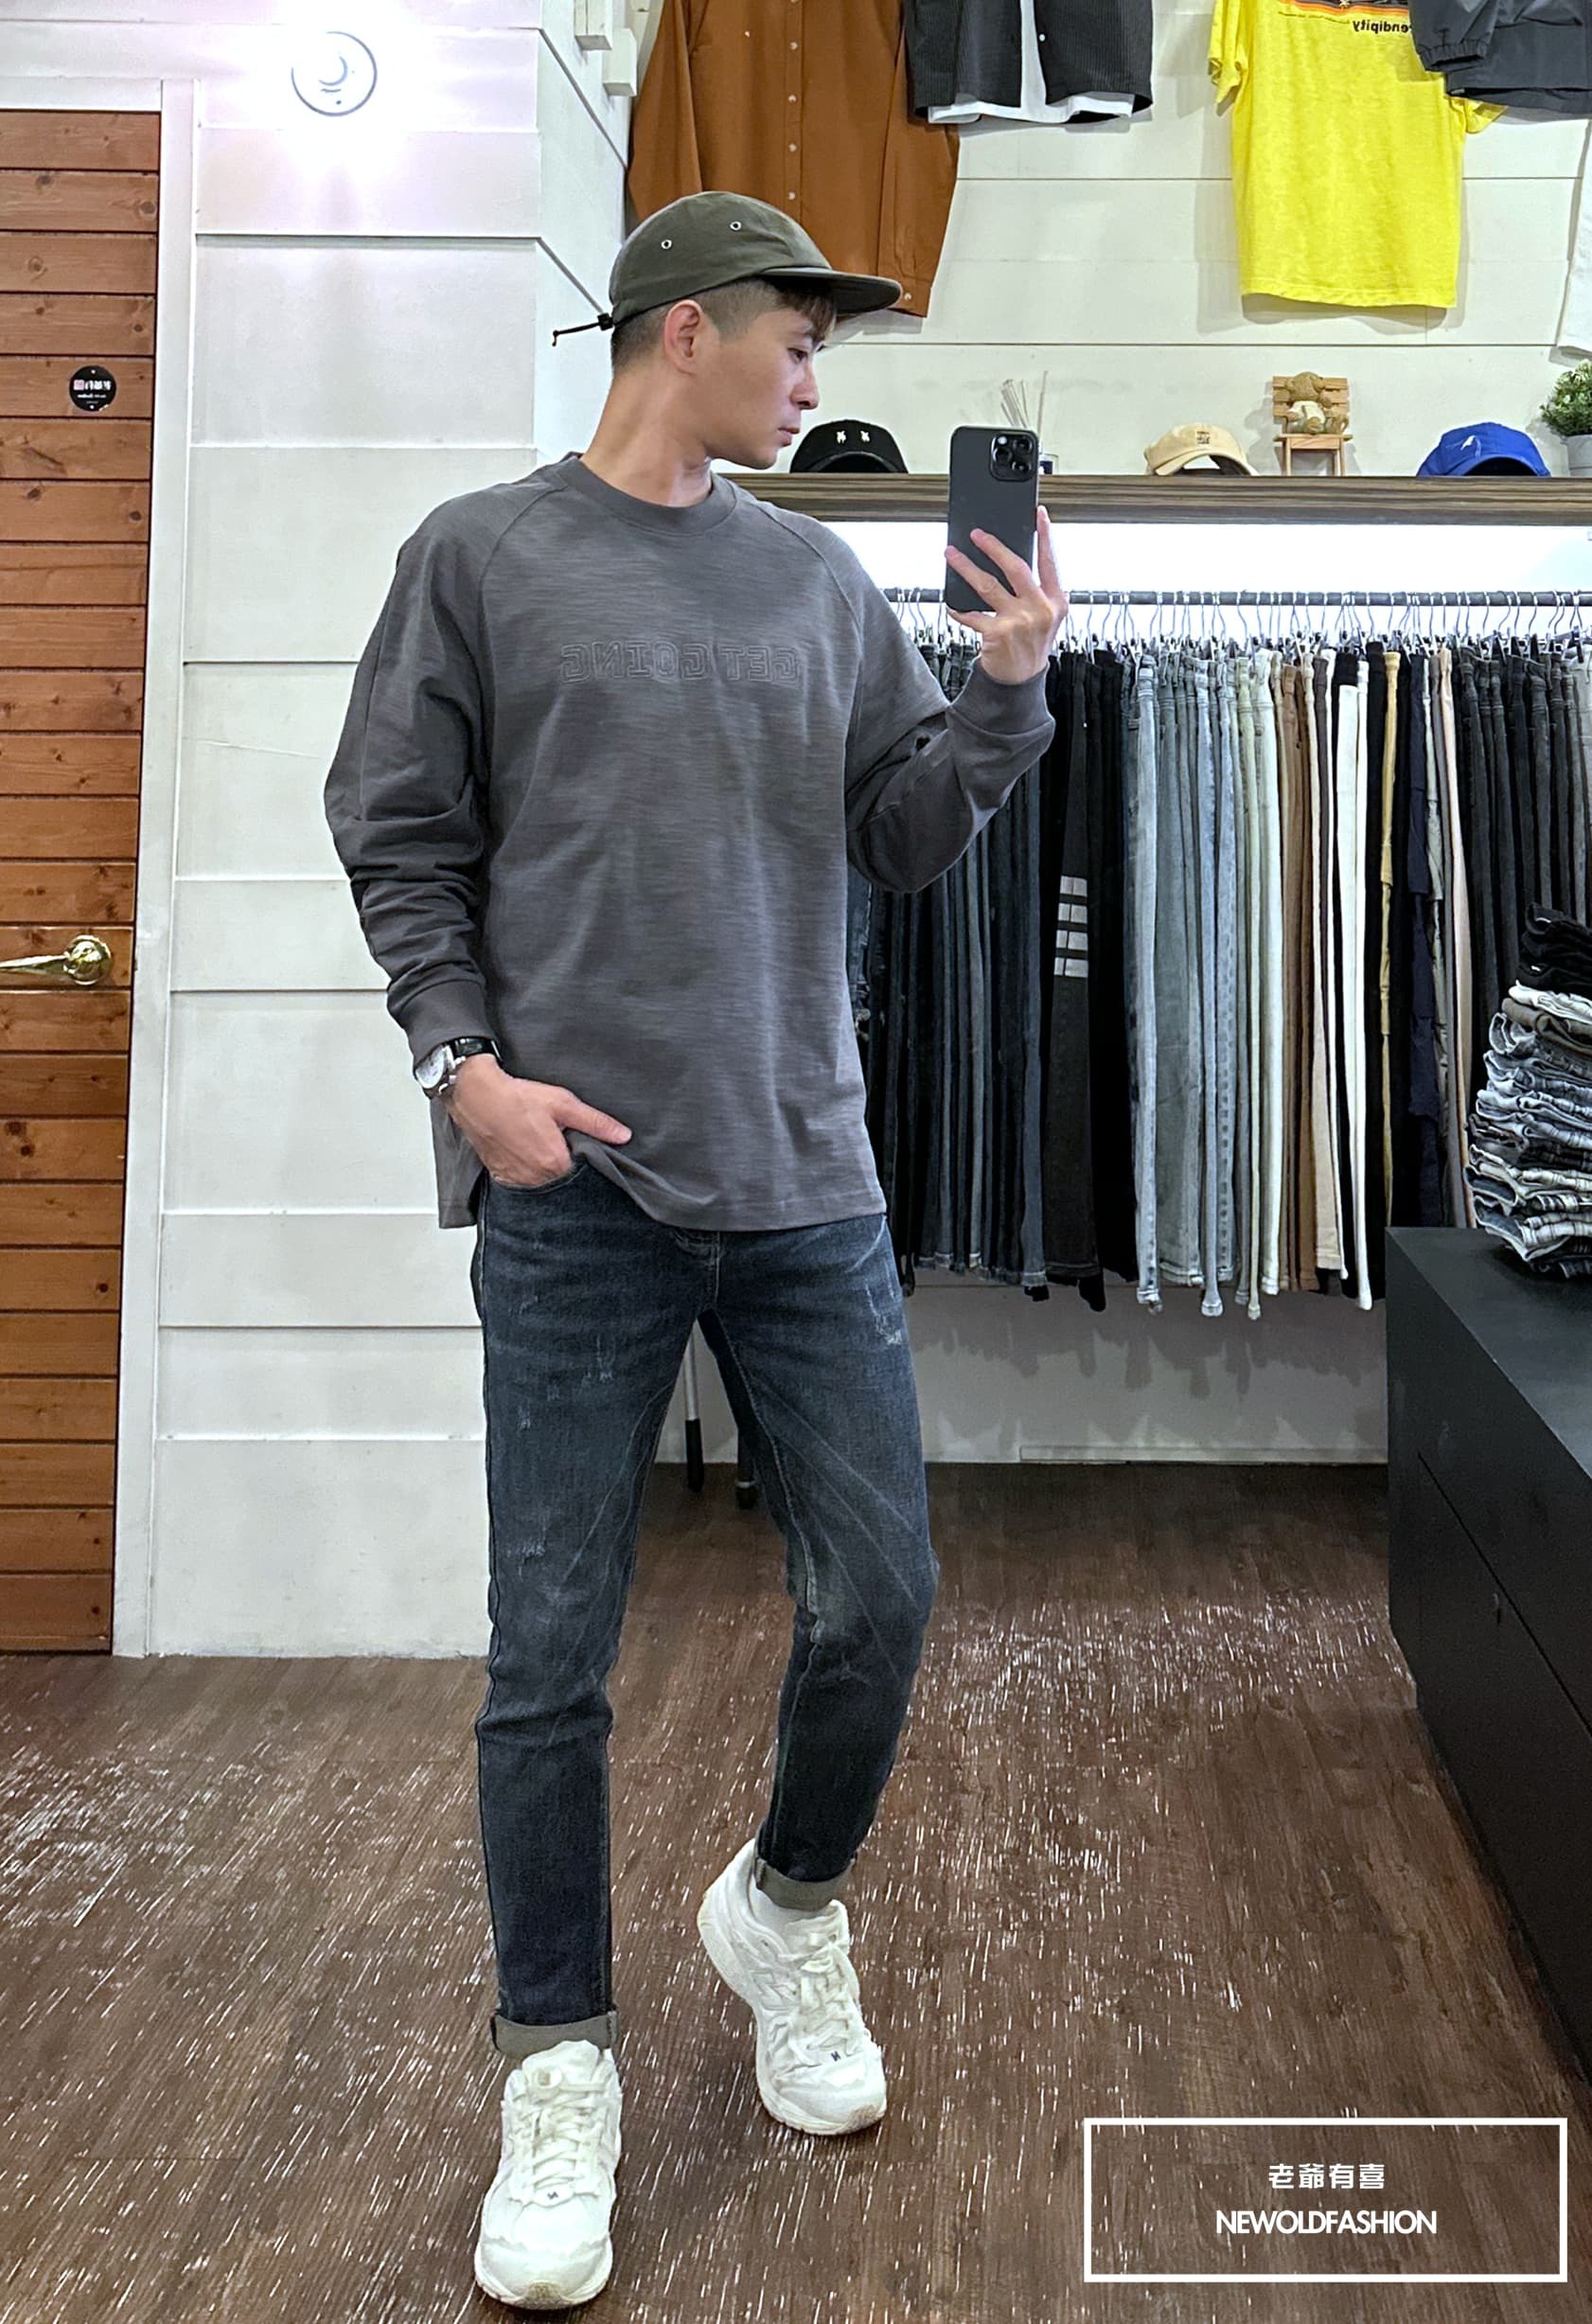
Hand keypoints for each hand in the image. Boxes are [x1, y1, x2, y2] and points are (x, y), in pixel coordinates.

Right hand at [444, 1055, 632, 1187]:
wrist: (476, 1096)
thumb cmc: (516, 1098)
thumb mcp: (563, 1103)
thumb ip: (595, 1122)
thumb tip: (623, 1136)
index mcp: (554, 1162)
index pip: (583, 1172)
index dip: (585, 1158)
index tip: (580, 1145)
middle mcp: (536, 1177)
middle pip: (563, 1180)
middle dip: (565, 1164)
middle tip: (557, 1141)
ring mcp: (517, 1180)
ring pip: (543, 1183)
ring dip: (546, 1170)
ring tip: (540, 1144)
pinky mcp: (501, 1177)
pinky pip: (523, 1182)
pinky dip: (528, 1172)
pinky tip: (525, 1151)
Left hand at [944, 504, 1067, 684]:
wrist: (1020, 682)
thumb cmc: (1030, 646)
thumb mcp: (1045, 618)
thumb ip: (1036, 592)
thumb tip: (1009, 561)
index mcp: (1056, 601)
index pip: (1050, 561)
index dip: (1045, 535)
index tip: (1038, 514)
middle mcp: (1040, 610)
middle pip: (1015, 567)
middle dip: (993, 546)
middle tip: (977, 534)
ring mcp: (1020, 622)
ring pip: (988, 585)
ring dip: (966, 567)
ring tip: (952, 555)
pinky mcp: (998, 634)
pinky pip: (972, 614)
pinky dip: (958, 608)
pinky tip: (951, 603)